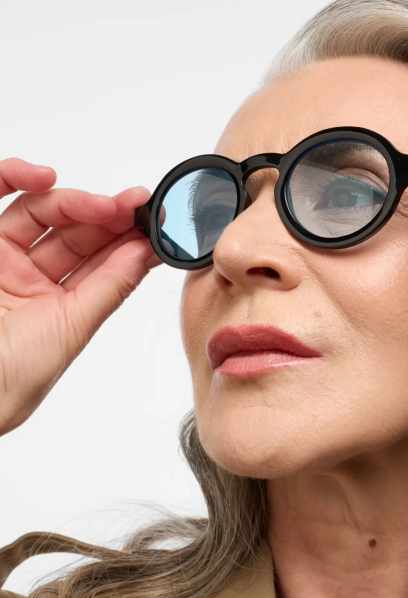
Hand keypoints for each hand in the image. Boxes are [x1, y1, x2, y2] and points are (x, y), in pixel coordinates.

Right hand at [0, 157, 160, 434]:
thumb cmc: (14, 375)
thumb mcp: (72, 327)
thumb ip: (109, 287)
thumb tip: (146, 253)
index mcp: (60, 303)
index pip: (101, 262)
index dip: (129, 241)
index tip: (157, 224)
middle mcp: (31, 278)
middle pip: (77, 233)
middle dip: (111, 217)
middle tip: (138, 206)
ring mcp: (2, 258)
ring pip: (42, 213)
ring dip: (78, 201)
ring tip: (109, 204)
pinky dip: (14, 177)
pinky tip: (44, 177)